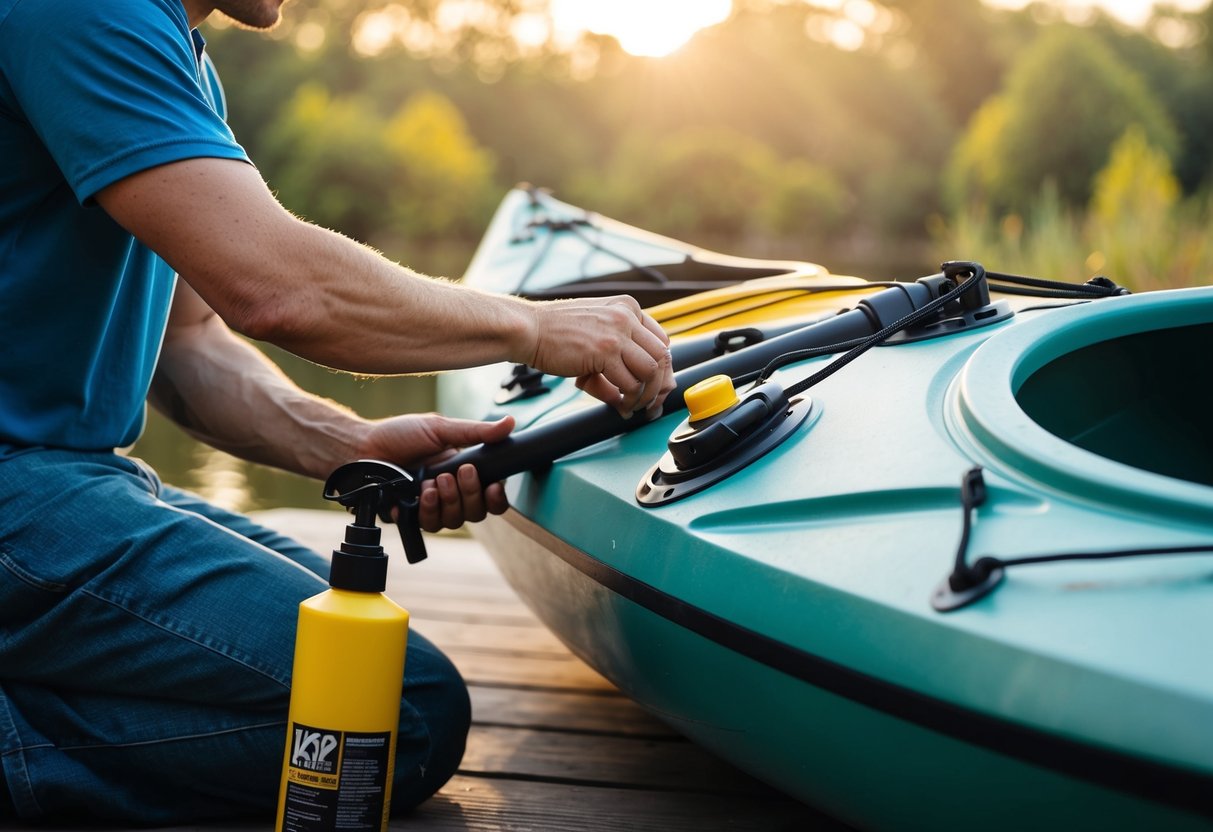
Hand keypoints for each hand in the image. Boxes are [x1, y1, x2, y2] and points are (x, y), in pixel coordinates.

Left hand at [356, 413, 513, 531]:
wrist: (362, 448)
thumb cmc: (399, 435)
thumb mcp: (440, 429)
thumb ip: (476, 432)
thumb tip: (510, 423)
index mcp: (463, 472)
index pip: (491, 495)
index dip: (496, 497)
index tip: (493, 486)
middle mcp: (451, 494)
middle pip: (477, 512)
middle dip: (469, 493)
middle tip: (457, 473)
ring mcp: (432, 507)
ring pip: (455, 521)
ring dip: (448, 501)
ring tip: (432, 482)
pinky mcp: (413, 518)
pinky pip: (430, 526)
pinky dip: (428, 509)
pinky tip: (420, 494)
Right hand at [527, 296, 674, 418]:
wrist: (528, 329)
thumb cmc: (554, 332)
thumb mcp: (595, 330)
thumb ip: (618, 349)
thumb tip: (635, 387)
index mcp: (627, 306)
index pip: (661, 340)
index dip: (661, 368)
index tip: (656, 386)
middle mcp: (626, 316)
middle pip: (662, 356)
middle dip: (659, 385)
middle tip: (651, 403)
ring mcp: (617, 332)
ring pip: (650, 371)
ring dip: (644, 395)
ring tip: (632, 406)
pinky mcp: (605, 351)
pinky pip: (630, 383)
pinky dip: (627, 400)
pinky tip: (619, 405)